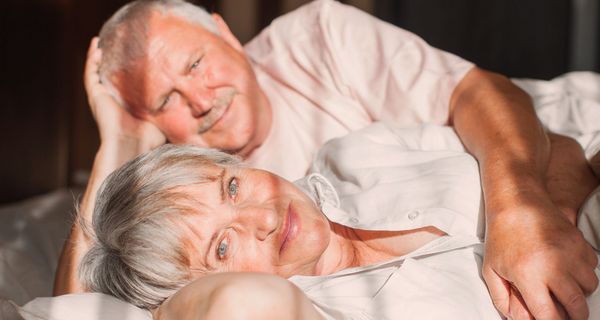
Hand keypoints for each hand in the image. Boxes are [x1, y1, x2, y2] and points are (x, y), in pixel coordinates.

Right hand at [84, 37, 164, 150]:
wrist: (133, 146)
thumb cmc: (150, 139)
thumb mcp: (163, 118)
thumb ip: (172, 110)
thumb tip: (193, 105)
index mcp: (126, 104)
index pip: (125, 82)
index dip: (126, 69)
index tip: (133, 54)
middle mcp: (112, 99)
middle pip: (108, 74)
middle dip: (109, 59)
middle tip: (113, 41)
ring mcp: (102, 97)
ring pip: (96, 71)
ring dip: (97, 55)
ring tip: (99, 40)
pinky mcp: (96, 96)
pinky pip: (91, 73)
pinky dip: (92, 59)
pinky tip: (97, 46)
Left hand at [483, 198, 597, 319]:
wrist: (517, 202)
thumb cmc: (500, 237)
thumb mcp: (491, 269)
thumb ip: (502, 299)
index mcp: (529, 275)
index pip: (550, 316)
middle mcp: (554, 266)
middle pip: (577, 308)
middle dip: (572, 316)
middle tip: (564, 313)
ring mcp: (570, 254)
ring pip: (588, 288)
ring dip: (578, 292)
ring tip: (561, 286)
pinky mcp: (580, 243)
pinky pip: (592, 268)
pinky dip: (582, 273)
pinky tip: (565, 267)